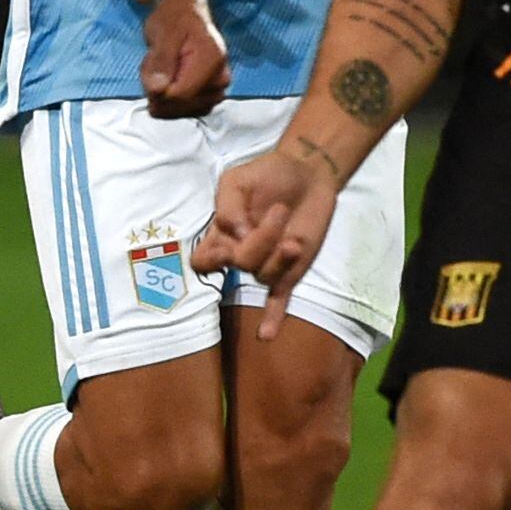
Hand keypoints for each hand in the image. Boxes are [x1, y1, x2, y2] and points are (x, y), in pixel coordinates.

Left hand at [140, 0, 230, 120]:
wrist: (187, 12)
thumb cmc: (175, 18)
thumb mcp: (164, 32)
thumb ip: (161, 61)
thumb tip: (157, 90)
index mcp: (212, 60)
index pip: (181, 95)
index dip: (158, 91)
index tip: (150, 69)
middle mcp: (221, 79)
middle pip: (181, 106)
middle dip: (159, 91)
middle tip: (154, 63)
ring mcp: (218, 90)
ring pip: (181, 111)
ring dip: (163, 95)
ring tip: (161, 68)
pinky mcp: (211, 96)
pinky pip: (185, 110)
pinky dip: (170, 99)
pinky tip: (167, 79)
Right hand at [193, 141, 339, 328]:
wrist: (307, 174)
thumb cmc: (268, 175)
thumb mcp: (238, 179)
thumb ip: (227, 205)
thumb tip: (236, 236)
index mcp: (222, 234)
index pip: (202, 260)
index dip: (212, 255)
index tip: (231, 233)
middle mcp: (240, 254)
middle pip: (239, 263)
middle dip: (261, 238)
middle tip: (279, 209)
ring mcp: (266, 265)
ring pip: (264, 274)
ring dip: (281, 253)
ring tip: (294, 231)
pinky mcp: (290, 272)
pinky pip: (278, 299)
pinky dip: (273, 317)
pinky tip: (266, 335)